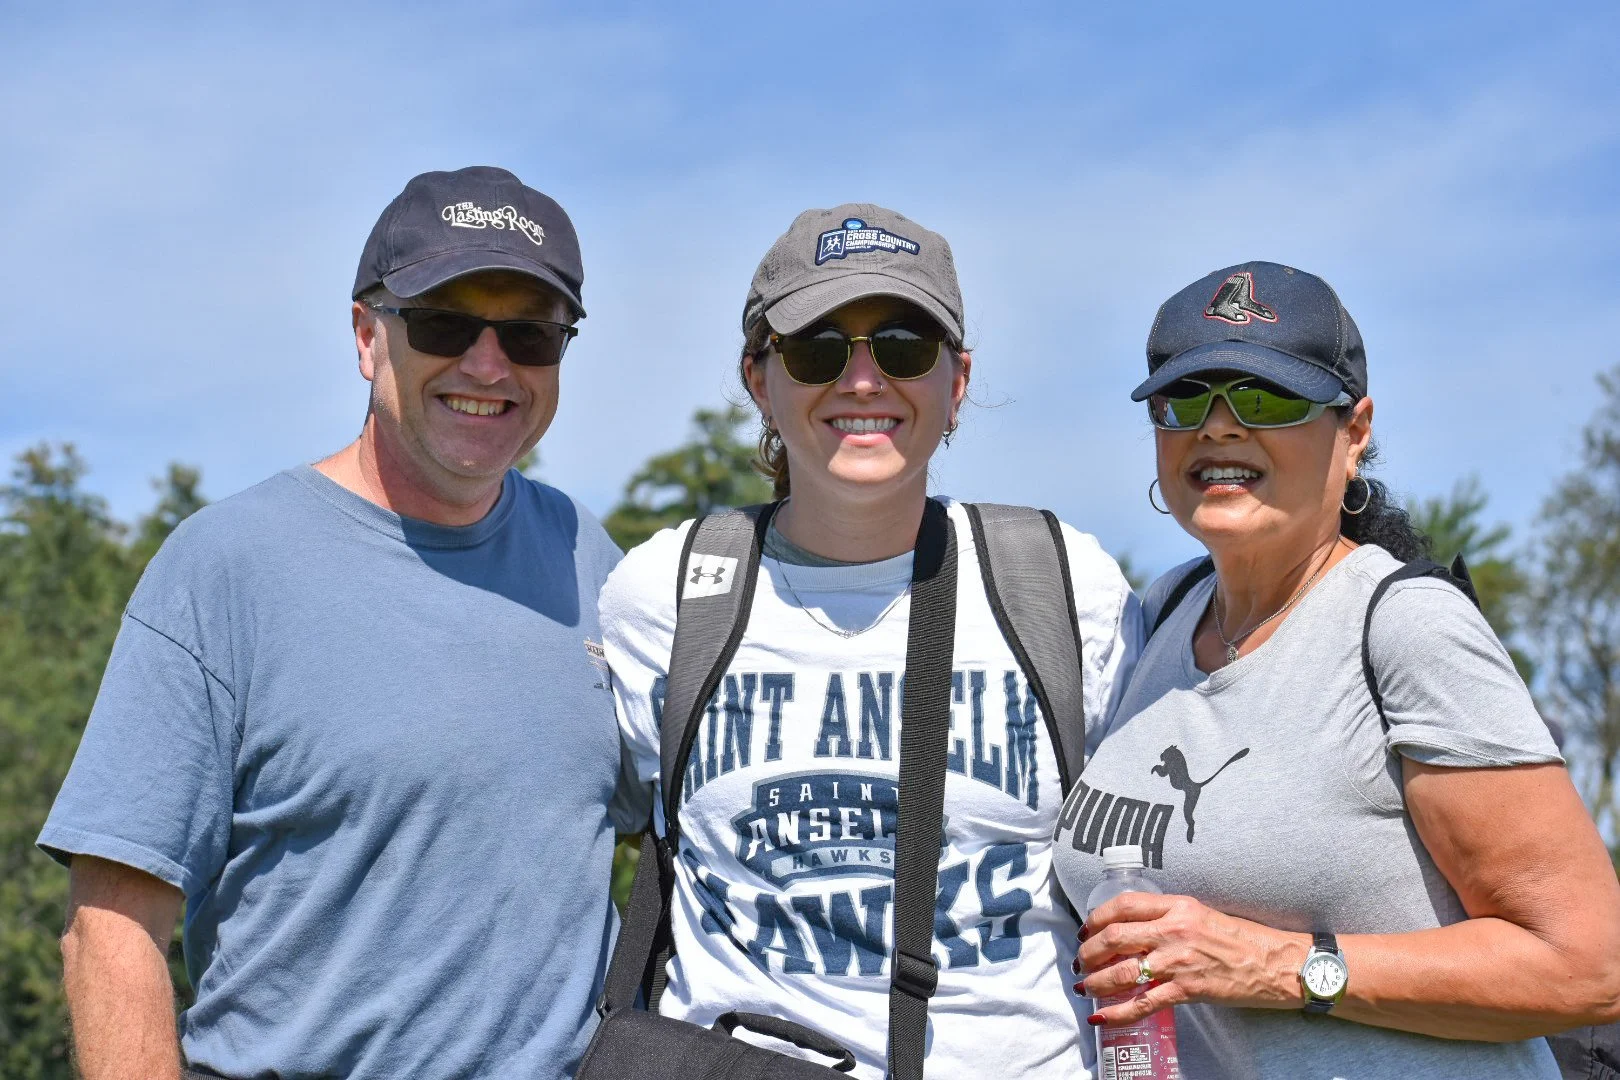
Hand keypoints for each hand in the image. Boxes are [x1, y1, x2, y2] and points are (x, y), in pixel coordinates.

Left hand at [1076, 892, 1309, 1026]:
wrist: (1277, 964)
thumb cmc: (1243, 939)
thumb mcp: (1202, 914)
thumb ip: (1169, 917)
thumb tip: (1135, 928)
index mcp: (1178, 906)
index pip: (1125, 904)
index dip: (1097, 917)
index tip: (1086, 928)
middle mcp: (1174, 930)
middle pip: (1115, 936)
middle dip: (1089, 950)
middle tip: (1080, 959)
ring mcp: (1179, 960)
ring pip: (1122, 970)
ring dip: (1096, 980)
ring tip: (1084, 986)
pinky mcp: (1187, 989)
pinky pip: (1143, 1002)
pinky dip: (1118, 1012)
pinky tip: (1101, 1016)